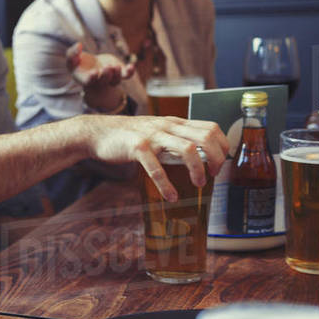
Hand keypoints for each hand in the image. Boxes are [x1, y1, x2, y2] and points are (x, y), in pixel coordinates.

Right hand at [68, 42, 134, 110]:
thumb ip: (72, 53)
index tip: (94, 72)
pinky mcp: (119, 71)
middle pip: (104, 81)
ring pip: (116, 80)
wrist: (92, 66)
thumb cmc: (79, 63)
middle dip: (106, 75)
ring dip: (117, 74)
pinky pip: (127, 75)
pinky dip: (130, 72)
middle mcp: (99, 80)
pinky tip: (131, 66)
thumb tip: (79, 45)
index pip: (89, 82)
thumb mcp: (72, 58)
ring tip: (114, 65)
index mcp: (85, 79)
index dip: (92, 78)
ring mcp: (110, 77)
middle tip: (107, 67)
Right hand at [83, 115, 226, 200]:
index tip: (219, 163)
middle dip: (216, 158)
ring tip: (198, 183)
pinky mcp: (137, 147)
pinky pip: (157, 167)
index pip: (211, 127)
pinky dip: (166, 184)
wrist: (97, 132)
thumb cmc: (127, 136)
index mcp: (174, 122)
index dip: (222, 145)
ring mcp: (153, 135)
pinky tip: (170, 196)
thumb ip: (173, 140)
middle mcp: (167, 126)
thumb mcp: (155, 132)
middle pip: (206, 136)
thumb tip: (195, 158)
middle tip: (213, 174)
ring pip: (188, 148)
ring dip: (198, 169)